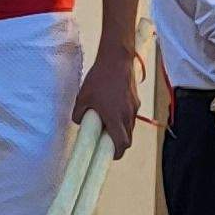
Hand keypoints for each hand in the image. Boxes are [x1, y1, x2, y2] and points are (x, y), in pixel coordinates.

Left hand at [74, 39, 143, 158]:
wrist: (116, 58)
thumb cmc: (99, 78)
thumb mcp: (83, 97)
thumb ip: (80, 114)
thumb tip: (80, 121)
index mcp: (115, 118)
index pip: (121, 145)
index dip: (116, 154)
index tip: (109, 156)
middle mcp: (127, 115)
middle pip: (127, 139)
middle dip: (118, 144)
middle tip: (106, 143)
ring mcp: (134, 107)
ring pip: (130, 127)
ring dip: (120, 131)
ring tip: (107, 123)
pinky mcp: (135, 99)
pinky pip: (131, 115)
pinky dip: (123, 118)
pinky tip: (112, 108)